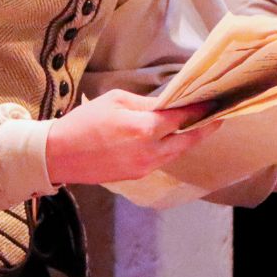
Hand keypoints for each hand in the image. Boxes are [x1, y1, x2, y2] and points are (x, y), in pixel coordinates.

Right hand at [45, 89, 219, 185]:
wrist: (58, 154)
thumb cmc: (84, 121)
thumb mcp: (116, 101)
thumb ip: (145, 104)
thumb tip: (167, 104)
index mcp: (143, 129)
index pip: (181, 118)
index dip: (199, 109)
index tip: (214, 101)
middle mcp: (149, 151)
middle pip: (187, 140)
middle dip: (204, 128)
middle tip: (218, 116)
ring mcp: (144, 167)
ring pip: (176, 152)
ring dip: (188, 139)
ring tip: (199, 125)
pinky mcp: (136, 175)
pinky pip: (161, 160)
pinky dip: (170, 149)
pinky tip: (172, 138)